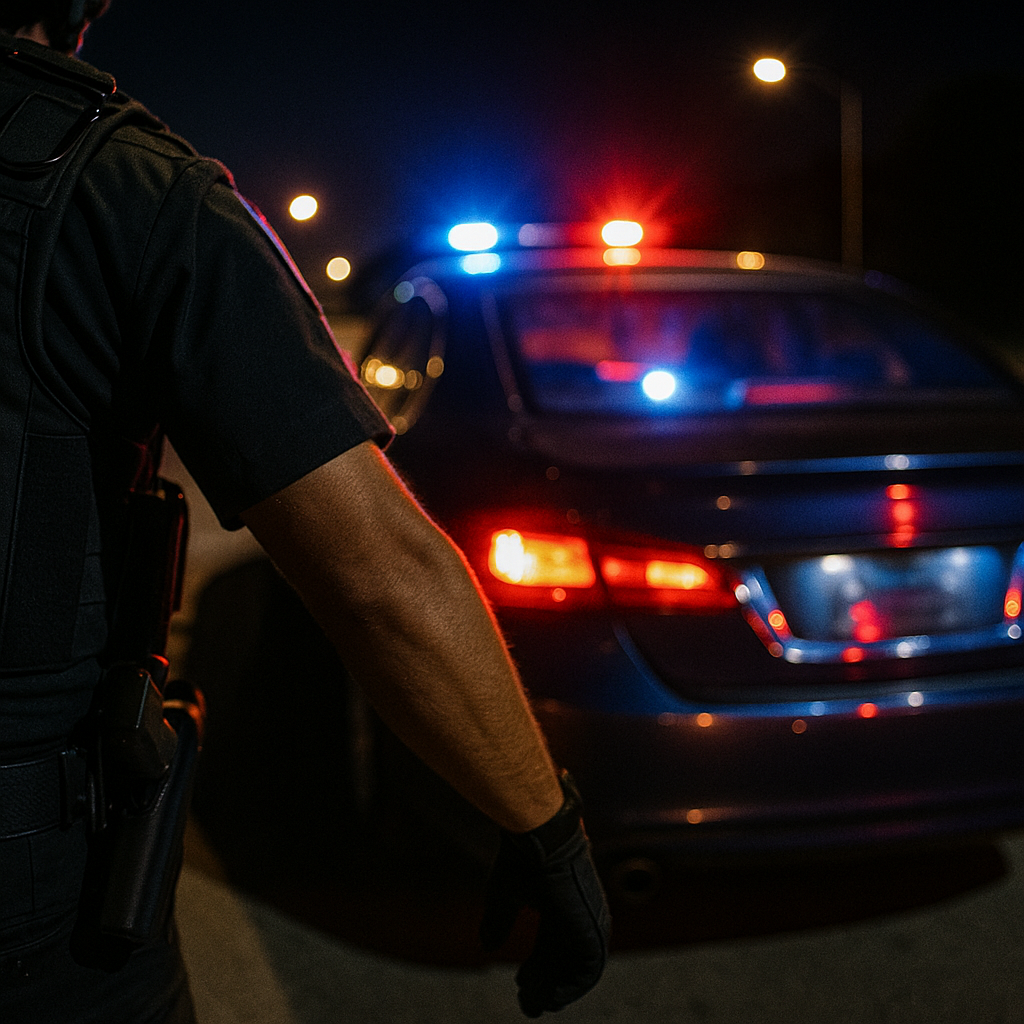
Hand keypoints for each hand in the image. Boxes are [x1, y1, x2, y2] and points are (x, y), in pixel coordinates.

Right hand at [480, 773, 610, 1016]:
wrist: (544, 835)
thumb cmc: (524, 857)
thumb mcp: (505, 895)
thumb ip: (499, 922)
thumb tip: (487, 946)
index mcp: (561, 903)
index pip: (552, 944)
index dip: (538, 967)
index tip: (521, 983)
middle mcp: (578, 914)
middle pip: (564, 959)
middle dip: (546, 983)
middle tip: (528, 1001)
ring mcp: (589, 921)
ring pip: (577, 968)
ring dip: (556, 988)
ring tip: (534, 1002)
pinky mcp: (592, 929)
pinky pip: (589, 970)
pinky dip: (570, 987)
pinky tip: (549, 997)